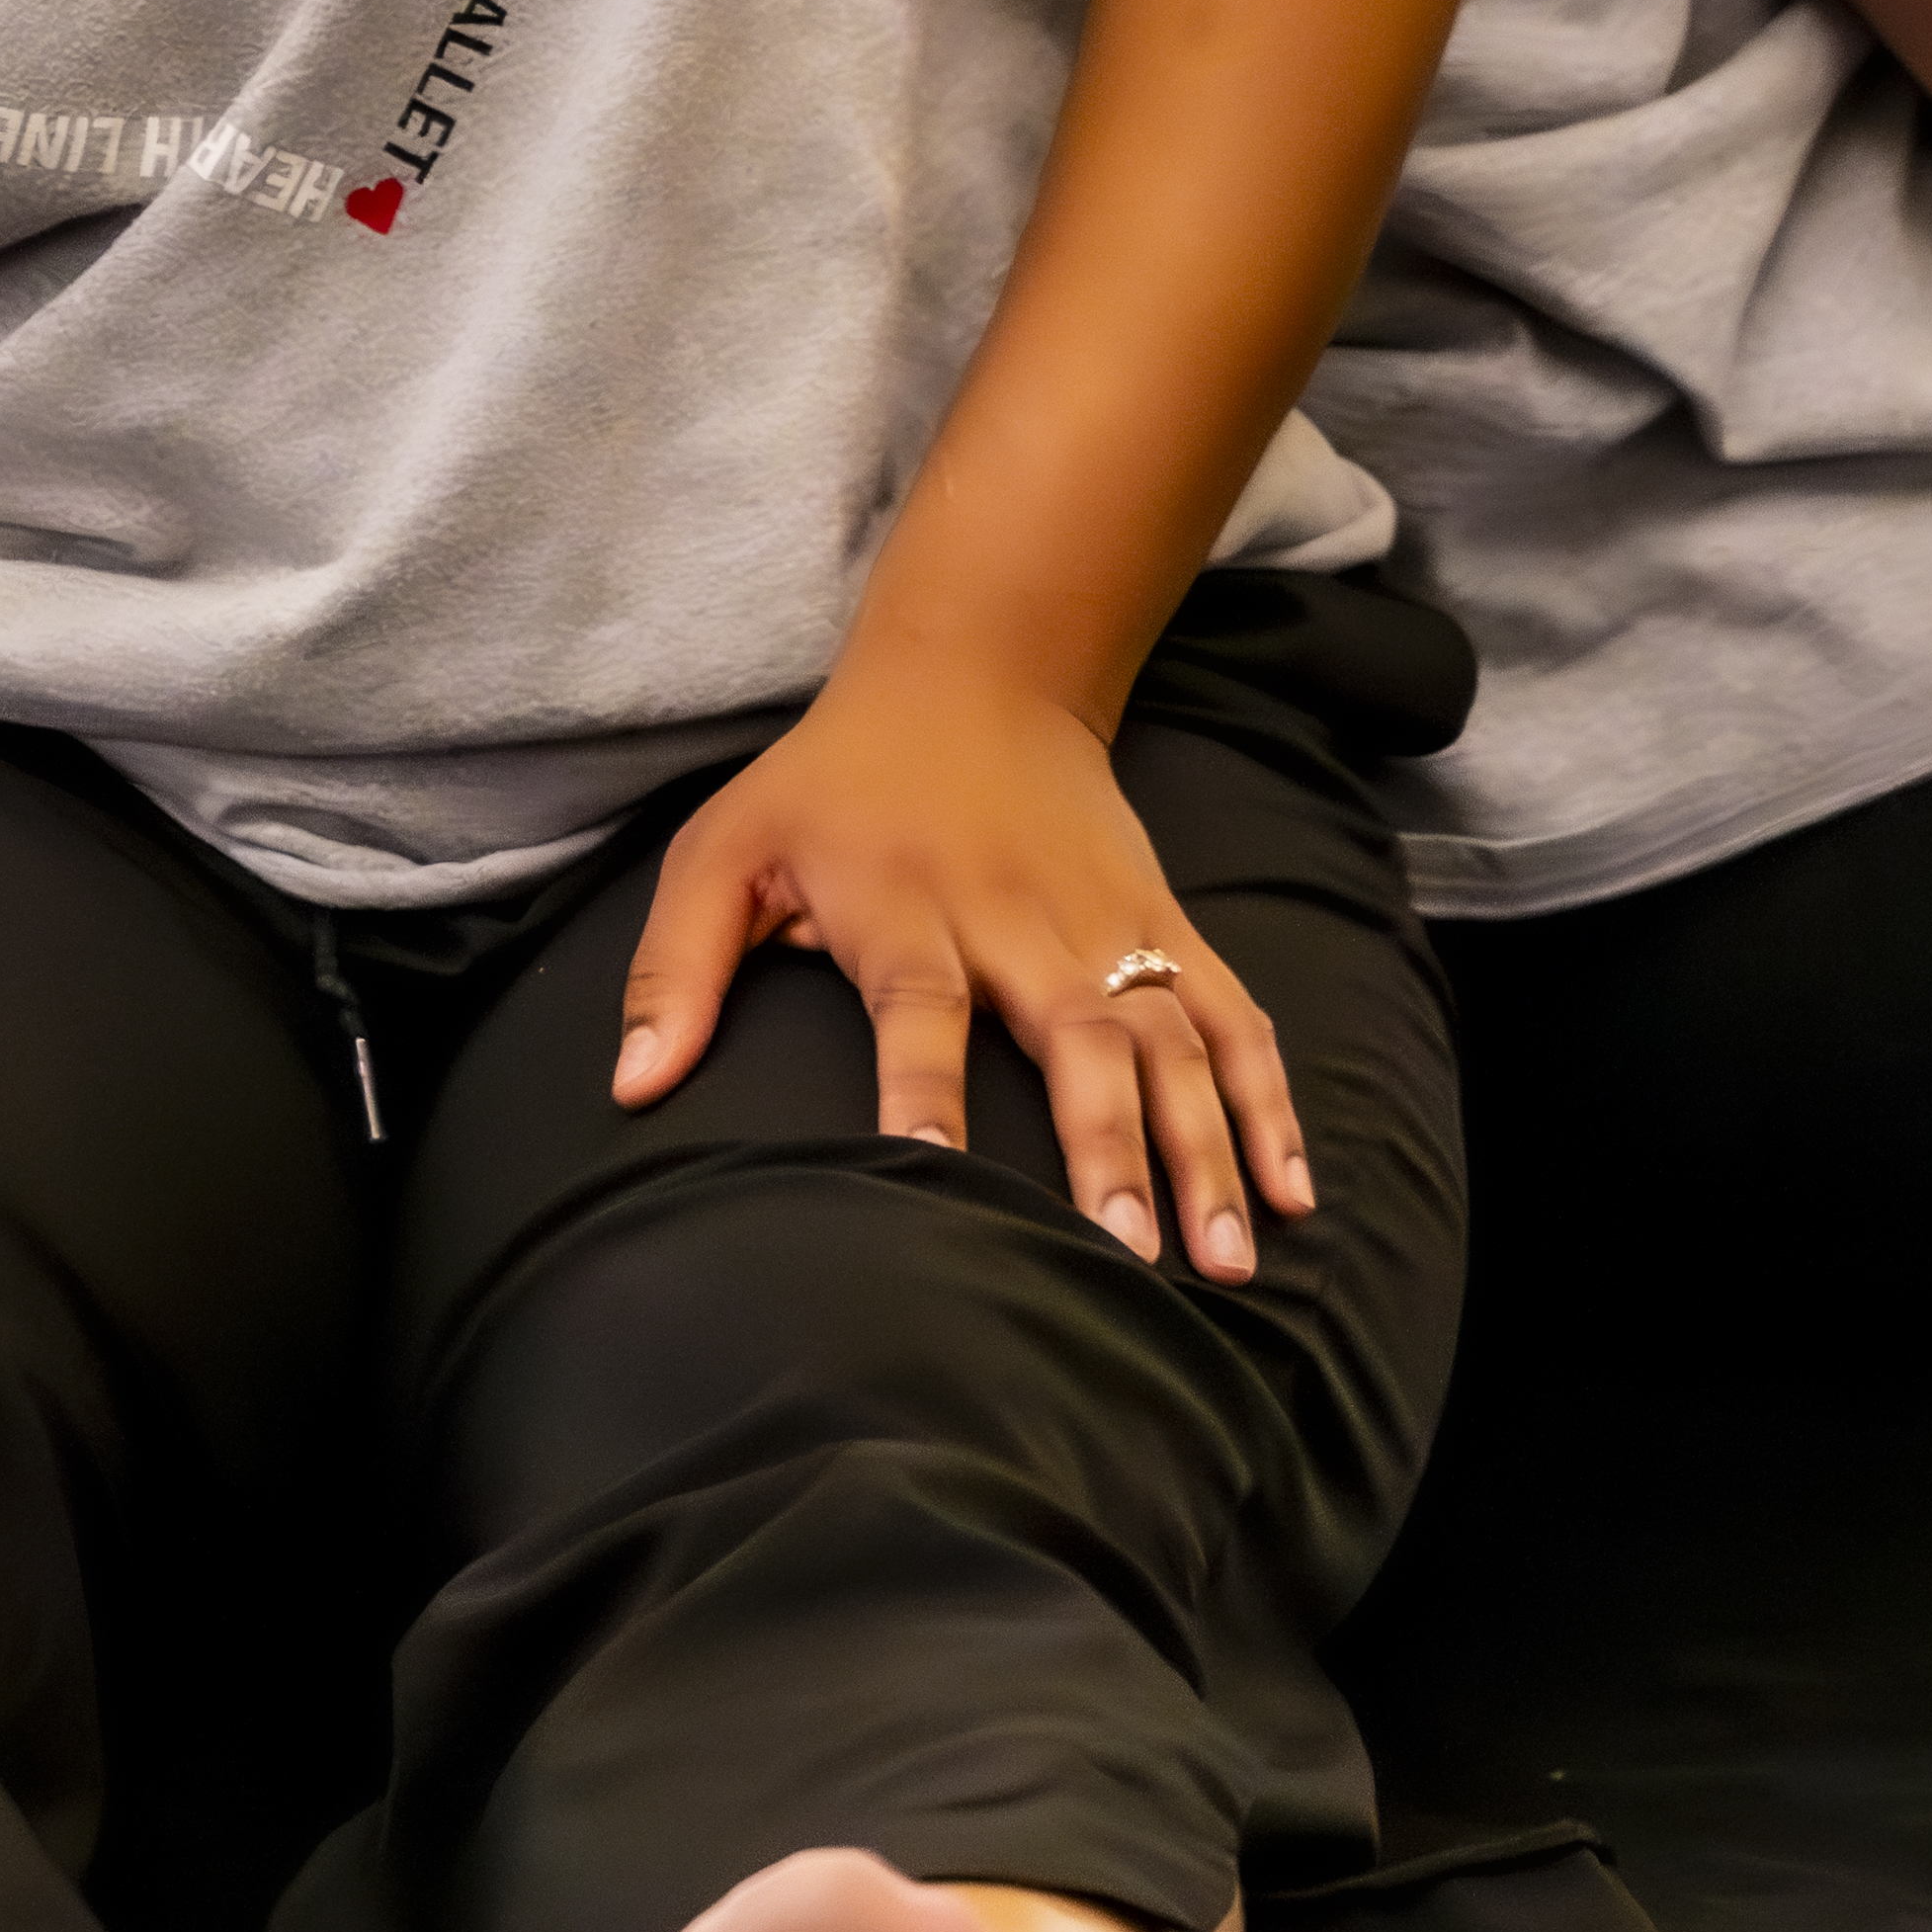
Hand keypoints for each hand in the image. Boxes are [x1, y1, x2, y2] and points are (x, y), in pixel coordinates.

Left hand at [612, 658, 1306, 1282]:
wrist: (971, 675)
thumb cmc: (829, 787)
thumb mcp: (725, 850)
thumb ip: (673, 966)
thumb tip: (633, 1085)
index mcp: (903, 910)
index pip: (916, 1010)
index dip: (922, 1093)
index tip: (935, 1178)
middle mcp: (1017, 923)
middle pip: (1075, 1037)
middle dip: (1109, 1147)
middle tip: (1134, 1257)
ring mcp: (1105, 924)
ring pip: (1172, 1040)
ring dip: (1207, 1146)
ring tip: (1230, 1255)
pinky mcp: (1163, 921)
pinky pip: (1232, 1012)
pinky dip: (1271, 1096)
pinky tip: (1297, 1186)